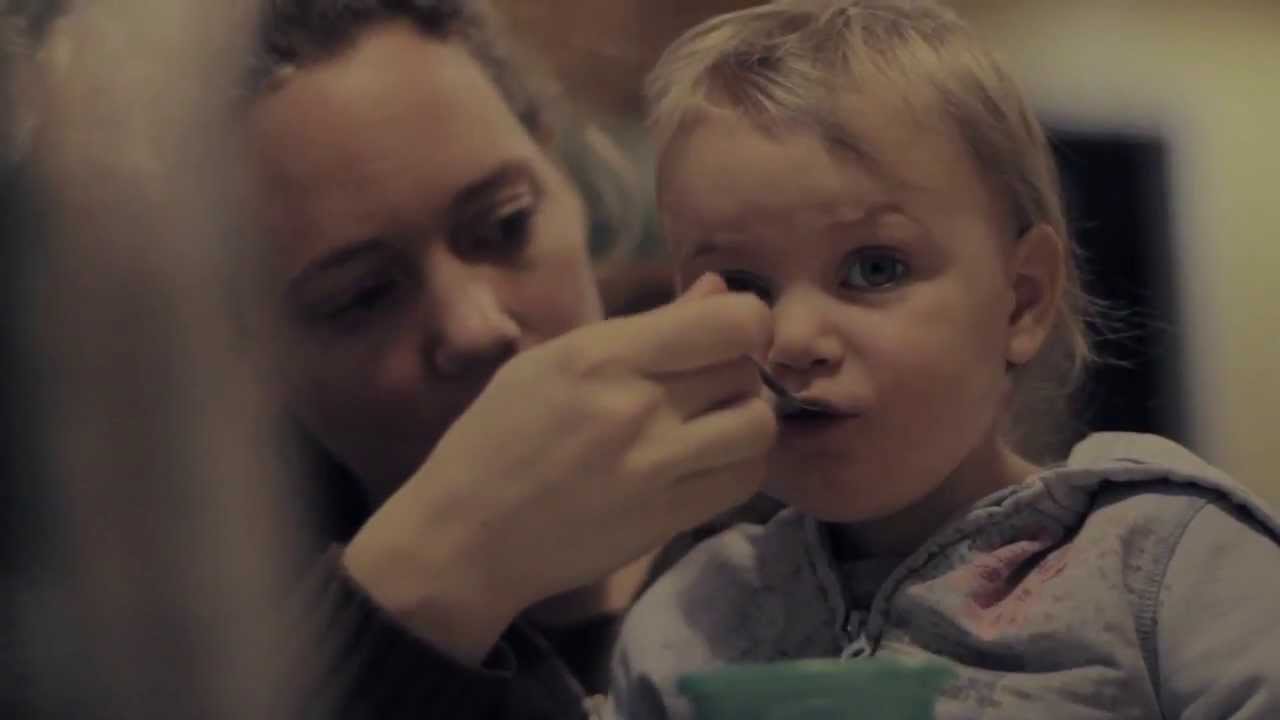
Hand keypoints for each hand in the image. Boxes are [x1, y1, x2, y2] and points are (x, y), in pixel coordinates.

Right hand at [343, 274, 776, 662]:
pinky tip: (708, 464)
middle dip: (737, 371)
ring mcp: (654, 466)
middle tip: (708, 387)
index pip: (729, 323)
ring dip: (745, 421)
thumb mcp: (553, 362)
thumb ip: (645, 327)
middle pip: (745, 370)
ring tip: (713, 427)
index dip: (747, 324)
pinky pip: (744, 480)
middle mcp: (636, 405)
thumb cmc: (498, 437)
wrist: (465, 536)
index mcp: (602, 355)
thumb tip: (718, 290)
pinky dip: (738, 466)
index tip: (729, 337)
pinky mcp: (666, 518)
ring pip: (757, 426)